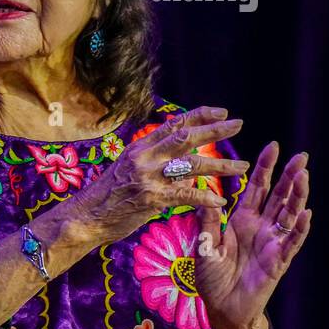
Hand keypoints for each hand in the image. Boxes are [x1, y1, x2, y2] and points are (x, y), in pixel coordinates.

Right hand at [69, 106, 249, 244]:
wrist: (86, 216)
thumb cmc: (108, 196)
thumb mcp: (129, 170)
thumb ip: (155, 164)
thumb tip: (184, 168)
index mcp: (140, 147)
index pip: (174, 124)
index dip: (200, 115)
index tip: (222, 112)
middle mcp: (145, 157)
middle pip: (186, 137)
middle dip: (216, 130)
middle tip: (239, 125)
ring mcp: (148, 176)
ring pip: (191, 164)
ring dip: (221, 164)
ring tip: (242, 166)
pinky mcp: (151, 198)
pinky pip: (185, 196)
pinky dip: (205, 198)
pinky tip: (220, 201)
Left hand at [196, 141, 310, 328]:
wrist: (221, 307)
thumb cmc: (211, 277)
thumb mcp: (204, 244)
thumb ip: (206, 219)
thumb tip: (200, 186)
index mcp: (241, 220)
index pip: (257, 188)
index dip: (265, 168)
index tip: (273, 146)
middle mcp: (260, 228)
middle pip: (279, 197)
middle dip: (289, 176)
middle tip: (301, 155)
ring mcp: (272, 243)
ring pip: (289, 215)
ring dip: (297, 196)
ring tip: (303, 176)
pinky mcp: (278, 261)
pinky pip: (291, 242)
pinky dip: (299, 228)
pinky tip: (306, 213)